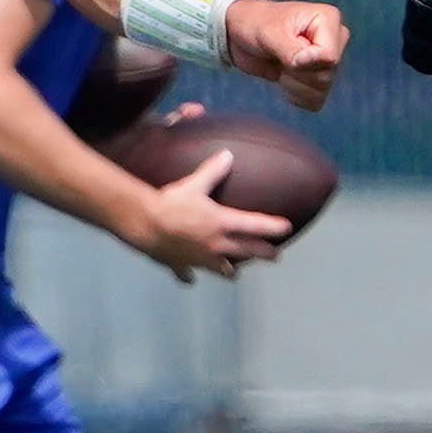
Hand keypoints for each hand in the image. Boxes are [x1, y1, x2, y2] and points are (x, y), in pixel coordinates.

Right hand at [137, 147, 293, 282]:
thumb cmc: (170, 204)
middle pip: (246, 251)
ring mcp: (199, 259)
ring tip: (234, 273)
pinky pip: (188, 273)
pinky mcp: (181, 265)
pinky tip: (190, 277)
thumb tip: (228, 155)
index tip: (286, 228)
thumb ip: (212, 171)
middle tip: (276, 256)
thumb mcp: (194, 184)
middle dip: (263, 254)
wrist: (145, 225)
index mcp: (221, 223)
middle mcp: (215, 244)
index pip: (254, 225)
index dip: (273, 226)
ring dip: (229, 270)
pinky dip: (189, 274)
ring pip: (221, 269)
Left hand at [226, 0, 345, 110]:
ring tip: (280, 64)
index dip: (304, 62)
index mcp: (328, 19)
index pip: (329, 57)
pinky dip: (295, 95)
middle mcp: (334, 39)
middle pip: (325, 76)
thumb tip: (306, 65)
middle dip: (295, 72)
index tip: (283, 50)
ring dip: (293, 84)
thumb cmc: (256, 23)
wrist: (242, 33)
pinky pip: (315, 101)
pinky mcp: (318, 78)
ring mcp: (327, 60)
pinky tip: (284, 77)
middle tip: (279, 54)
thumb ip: (291, 50)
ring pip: (321, 90)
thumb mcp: (270, 33)